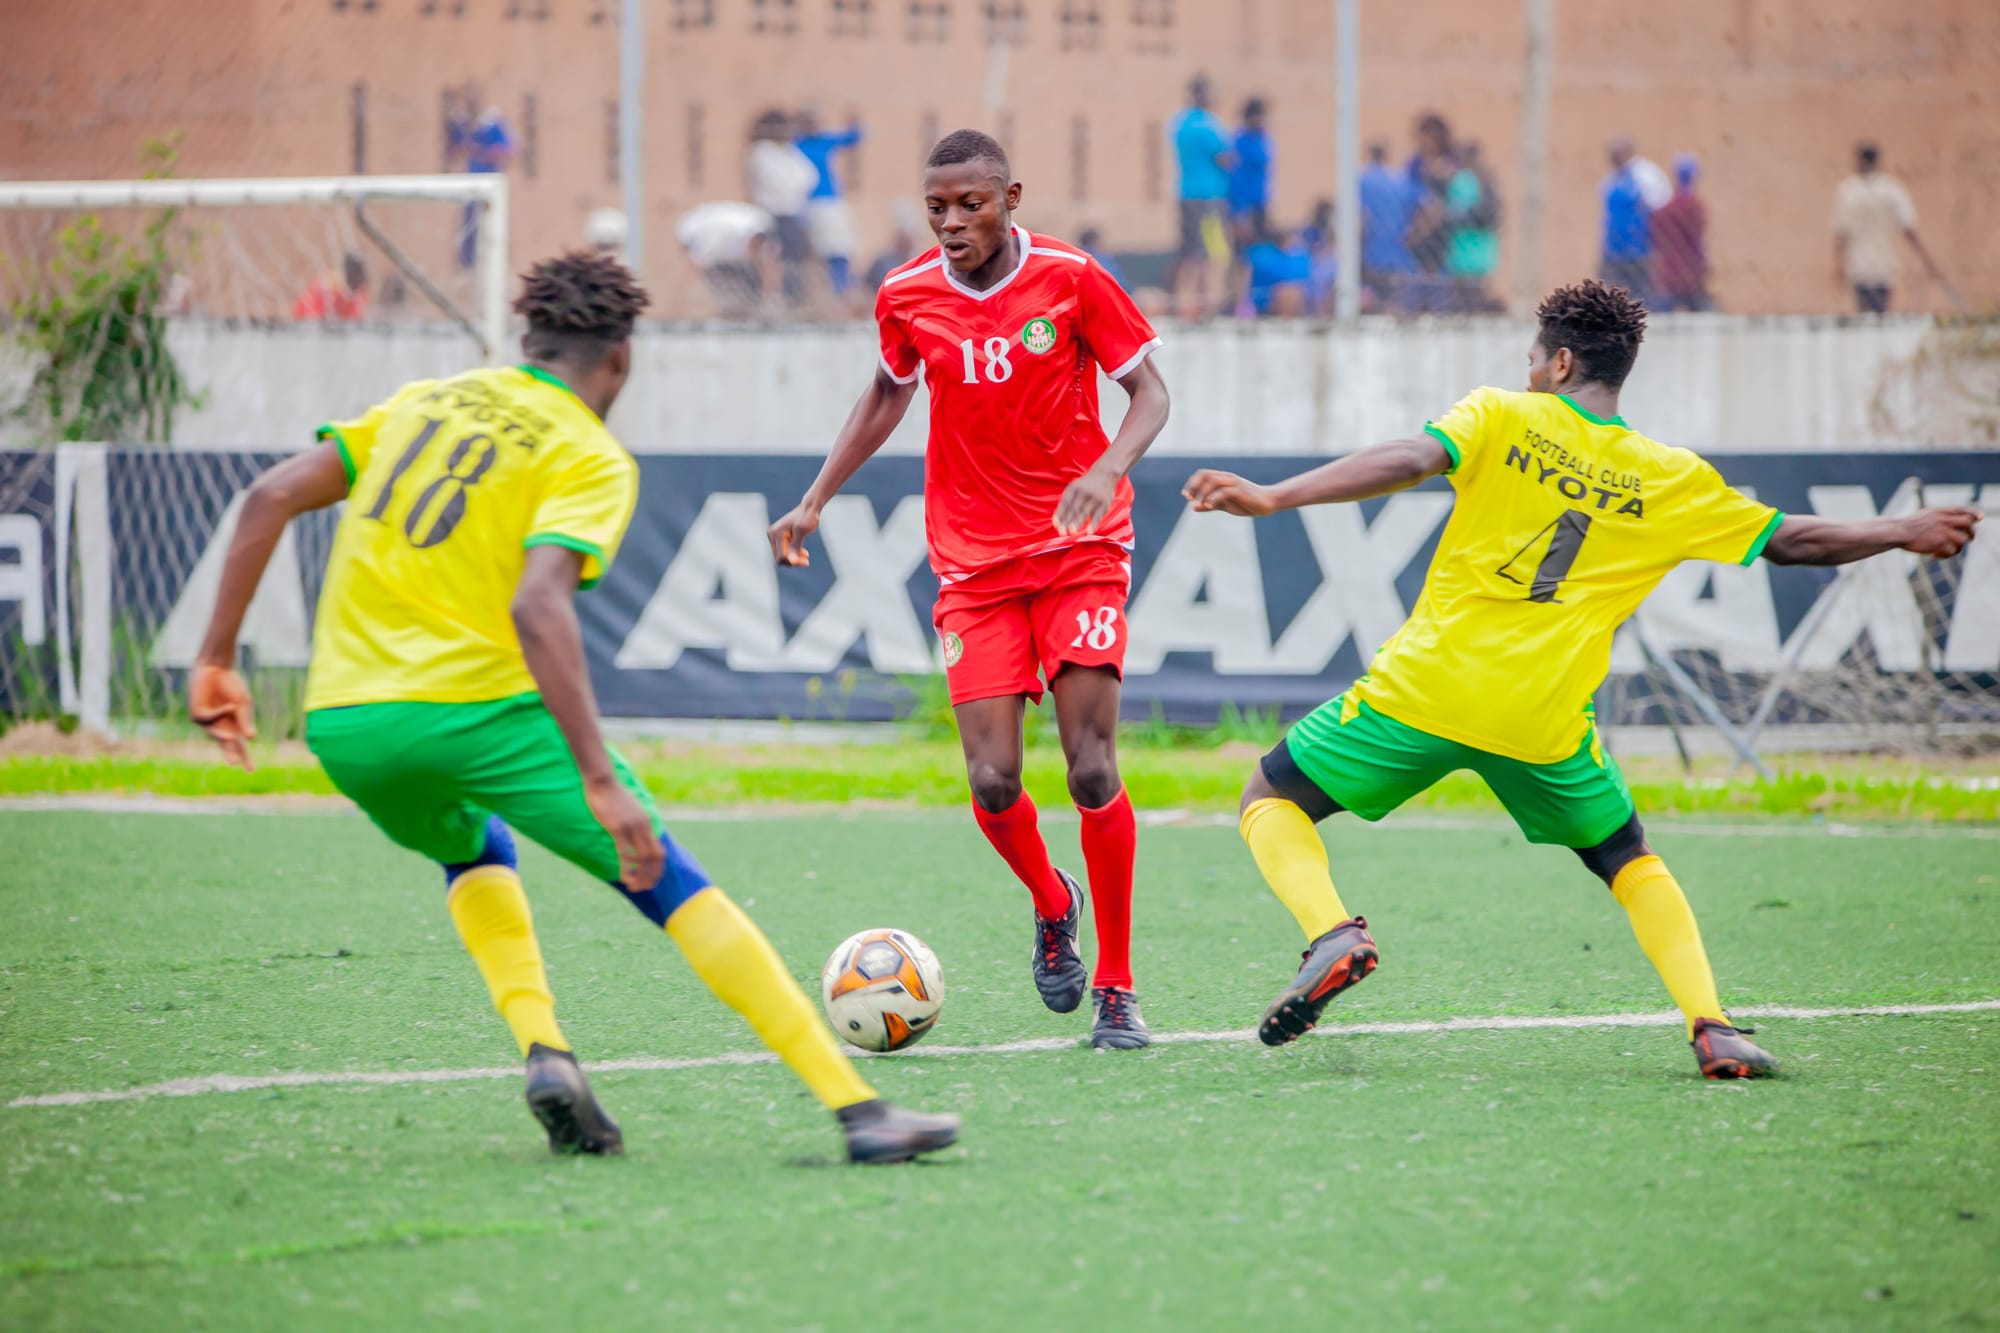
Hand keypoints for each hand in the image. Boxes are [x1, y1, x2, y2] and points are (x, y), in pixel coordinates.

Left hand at [189, 662, 256, 770]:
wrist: (215, 668)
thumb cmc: (231, 685)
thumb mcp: (242, 704)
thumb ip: (244, 721)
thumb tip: (250, 739)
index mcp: (234, 725)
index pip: (241, 746)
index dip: (245, 758)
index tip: (251, 771)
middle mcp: (220, 726)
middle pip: (226, 745)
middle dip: (229, 754)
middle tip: (233, 764)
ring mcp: (208, 721)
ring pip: (215, 734)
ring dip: (222, 737)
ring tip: (231, 737)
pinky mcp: (196, 714)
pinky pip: (208, 719)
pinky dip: (219, 714)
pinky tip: (229, 707)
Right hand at [584, 774, 664, 890]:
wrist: (602, 780)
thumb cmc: (613, 795)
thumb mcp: (631, 809)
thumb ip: (636, 822)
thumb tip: (636, 834)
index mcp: (648, 823)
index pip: (660, 851)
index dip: (658, 869)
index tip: (653, 880)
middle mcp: (644, 826)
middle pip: (655, 857)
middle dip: (653, 876)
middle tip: (646, 889)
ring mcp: (632, 827)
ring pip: (642, 858)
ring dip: (640, 876)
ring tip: (635, 887)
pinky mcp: (617, 828)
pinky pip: (625, 853)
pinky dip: (627, 868)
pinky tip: (625, 878)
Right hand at [768, 500, 820, 566]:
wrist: (809, 509)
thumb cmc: (808, 518)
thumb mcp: (803, 531)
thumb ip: (796, 546)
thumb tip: (790, 561)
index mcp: (777, 533)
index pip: (782, 557)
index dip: (794, 562)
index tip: (807, 561)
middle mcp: (772, 535)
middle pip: (780, 559)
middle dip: (793, 561)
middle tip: (806, 561)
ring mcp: (774, 536)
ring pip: (781, 557)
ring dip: (794, 559)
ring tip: (806, 556)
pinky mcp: (778, 537)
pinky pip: (783, 552)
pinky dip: (793, 555)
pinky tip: (803, 553)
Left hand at [1054, 465, 1118, 535]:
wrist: (1105, 474)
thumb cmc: (1084, 486)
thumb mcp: (1074, 489)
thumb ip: (1066, 503)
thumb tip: (1056, 523)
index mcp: (1073, 489)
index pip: (1065, 504)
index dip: (1060, 514)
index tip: (1055, 525)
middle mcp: (1083, 492)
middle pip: (1073, 509)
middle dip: (1067, 521)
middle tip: (1061, 533)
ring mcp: (1094, 498)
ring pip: (1084, 512)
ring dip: (1077, 522)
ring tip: (1071, 532)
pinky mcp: (1104, 504)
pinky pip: (1098, 516)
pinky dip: (1093, 524)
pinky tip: (1088, 532)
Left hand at [1182, 469, 1278, 516]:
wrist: (1268, 502)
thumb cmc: (1246, 502)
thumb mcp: (1225, 505)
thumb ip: (1210, 505)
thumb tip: (1192, 507)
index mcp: (1223, 479)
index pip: (1203, 474)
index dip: (1192, 483)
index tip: (1186, 496)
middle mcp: (1228, 478)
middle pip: (1206, 475)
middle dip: (1195, 486)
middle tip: (1189, 498)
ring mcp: (1235, 484)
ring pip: (1214, 482)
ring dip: (1203, 492)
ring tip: (1199, 503)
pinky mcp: (1242, 491)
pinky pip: (1225, 491)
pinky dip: (1215, 497)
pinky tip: (1209, 505)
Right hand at [1900, 506, 1980, 558]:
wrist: (1898, 531)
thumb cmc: (1906, 525)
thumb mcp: (1924, 515)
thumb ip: (1938, 516)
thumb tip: (1946, 520)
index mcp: (1941, 512)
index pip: (1963, 510)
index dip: (1974, 514)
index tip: (1980, 518)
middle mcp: (1945, 520)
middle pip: (1968, 524)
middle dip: (1971, 532)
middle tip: (1969, 539)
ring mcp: (1943, 532)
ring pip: (1962, 540)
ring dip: (1957, 547)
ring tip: (1947, 551)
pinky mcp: (1940, 543)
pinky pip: (1951, 551)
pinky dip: (1945, 555)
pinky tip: (1934, 556)